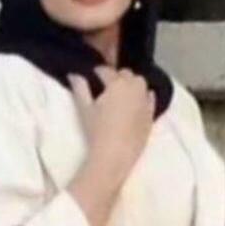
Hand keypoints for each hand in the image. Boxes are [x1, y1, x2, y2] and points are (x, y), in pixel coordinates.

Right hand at [67, 66, 155, 180]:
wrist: (115, 154)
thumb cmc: (97, 131)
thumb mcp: (84, 108)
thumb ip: (80, 88)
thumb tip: (73, 74)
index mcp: (117, 84)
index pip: (107, 71)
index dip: (99, 71)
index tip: (93, 74)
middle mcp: (134, 88)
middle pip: (126, 74)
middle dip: (117, 76)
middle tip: (107, 86)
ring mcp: (145, 101)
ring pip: (140, 84)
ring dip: (131, 84)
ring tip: (122, 93)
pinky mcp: (151, 114)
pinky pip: (150, 98)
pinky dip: (144, 96)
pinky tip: (138, 101)